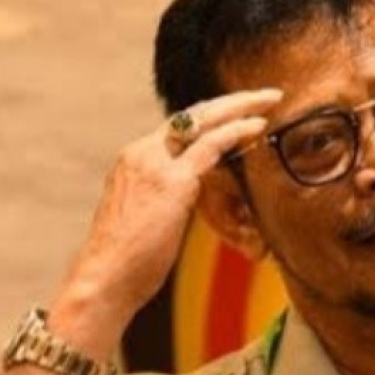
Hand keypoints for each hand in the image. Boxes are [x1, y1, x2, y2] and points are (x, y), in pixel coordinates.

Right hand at [51, 88, 281, 344]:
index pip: (177, 128)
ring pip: (204, 121)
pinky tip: (259, 126)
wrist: (104, 279)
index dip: (210, 117)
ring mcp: (155, 163)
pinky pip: (212, 145)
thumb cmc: (126, 263)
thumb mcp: (144, 220)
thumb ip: (164, 201)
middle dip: (230, 102)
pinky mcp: (173, 181)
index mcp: (133, 160)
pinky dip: (238, 131)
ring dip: (241, 107)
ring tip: (270, 101)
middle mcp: (141, 153)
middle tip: (263, 95)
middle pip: (192, 115)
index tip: (237, 112)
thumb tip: (185, 205)